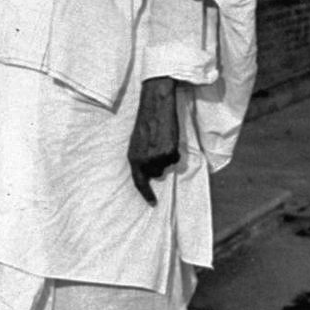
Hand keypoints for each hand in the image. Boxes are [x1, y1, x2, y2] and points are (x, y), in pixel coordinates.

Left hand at [128, 76, 180, 205]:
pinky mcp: (169, 151)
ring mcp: (157, 157)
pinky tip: (169, 138)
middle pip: (156, 173)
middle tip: (158, 149)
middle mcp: (144, 160)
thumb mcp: (137, 143)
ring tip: (162, 140)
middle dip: (158, 165)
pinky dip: (174, 150)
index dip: (146, 194)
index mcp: (133, 158)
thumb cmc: (145, 122)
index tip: (153, 203)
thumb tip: (149, 171)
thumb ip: (140, 158)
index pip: (139, 182)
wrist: (155, 107)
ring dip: (166, 157)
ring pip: (166, 165)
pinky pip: (175, 158)